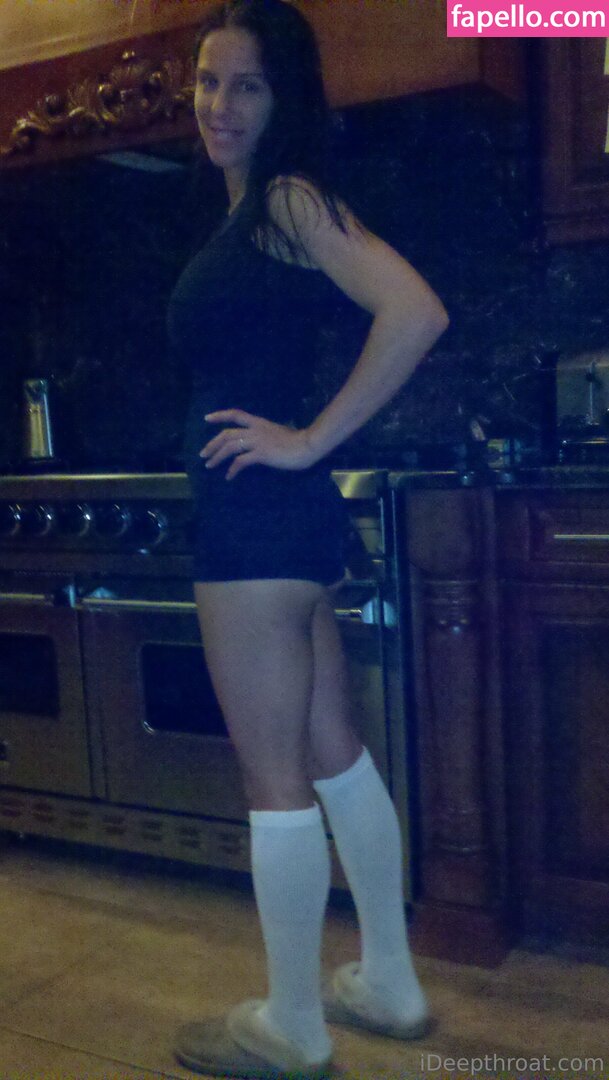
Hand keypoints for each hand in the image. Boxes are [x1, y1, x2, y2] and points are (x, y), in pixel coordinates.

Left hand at [200, 409, 318, 479]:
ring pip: (230, 447)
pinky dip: (232, 470)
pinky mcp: (261, 454)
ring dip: (217, 457)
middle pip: (227, 434)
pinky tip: (229, 477)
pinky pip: (241, 462)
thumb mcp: (277, 432)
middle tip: (203, 454)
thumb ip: (265, 435)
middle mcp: (255, 430)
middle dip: (212, 444)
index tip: (206, 419)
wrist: (307, 446)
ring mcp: (257, 441)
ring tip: (209, 465)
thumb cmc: (297, 441)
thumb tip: (256, 442)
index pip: (235, 414)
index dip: (219, 416)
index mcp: (259, 422)